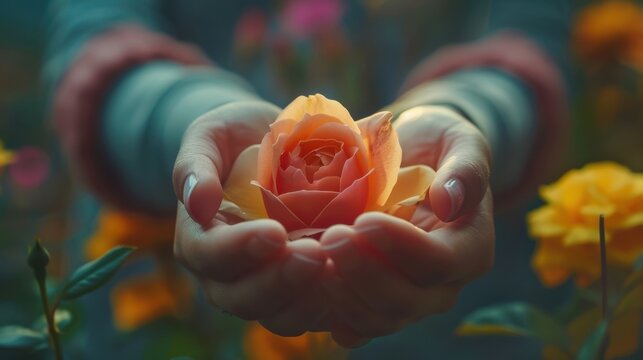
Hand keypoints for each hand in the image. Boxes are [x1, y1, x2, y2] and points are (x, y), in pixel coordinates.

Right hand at [172, 101, 330, 335]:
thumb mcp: (208, 136)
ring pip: (280, 315)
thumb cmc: (233, 139)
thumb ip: (195, 165)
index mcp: (198, 239)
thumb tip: (199, 203)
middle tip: (316, 255)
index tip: (275, 233)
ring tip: (339, 267)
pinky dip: (335, 303)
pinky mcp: (300, 289)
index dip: (239, 249)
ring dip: (309, 299)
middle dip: (280, 281)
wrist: (269, 144)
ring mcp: (264, 285)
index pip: (209, 255)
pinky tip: (357, 279)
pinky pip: (314, 310)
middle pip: (242, 298)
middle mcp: (226, 273)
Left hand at [319, 106, 494, 346]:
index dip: (400, 247)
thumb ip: (466, 168)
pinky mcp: (376, 302)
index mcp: (470, 248)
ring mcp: (409, 299)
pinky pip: (356, 324)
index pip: (439, 262)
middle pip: (405, 300)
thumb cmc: (437, 146)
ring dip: (342, 294)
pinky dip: (332, 313)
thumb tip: (449, 203)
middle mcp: (443, 284)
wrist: (410, 160)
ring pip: (377, 318)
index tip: (363, 219)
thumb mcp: (459, 141)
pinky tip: (310, 289)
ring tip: (313, 257)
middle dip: (363, 272)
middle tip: (330, 236)